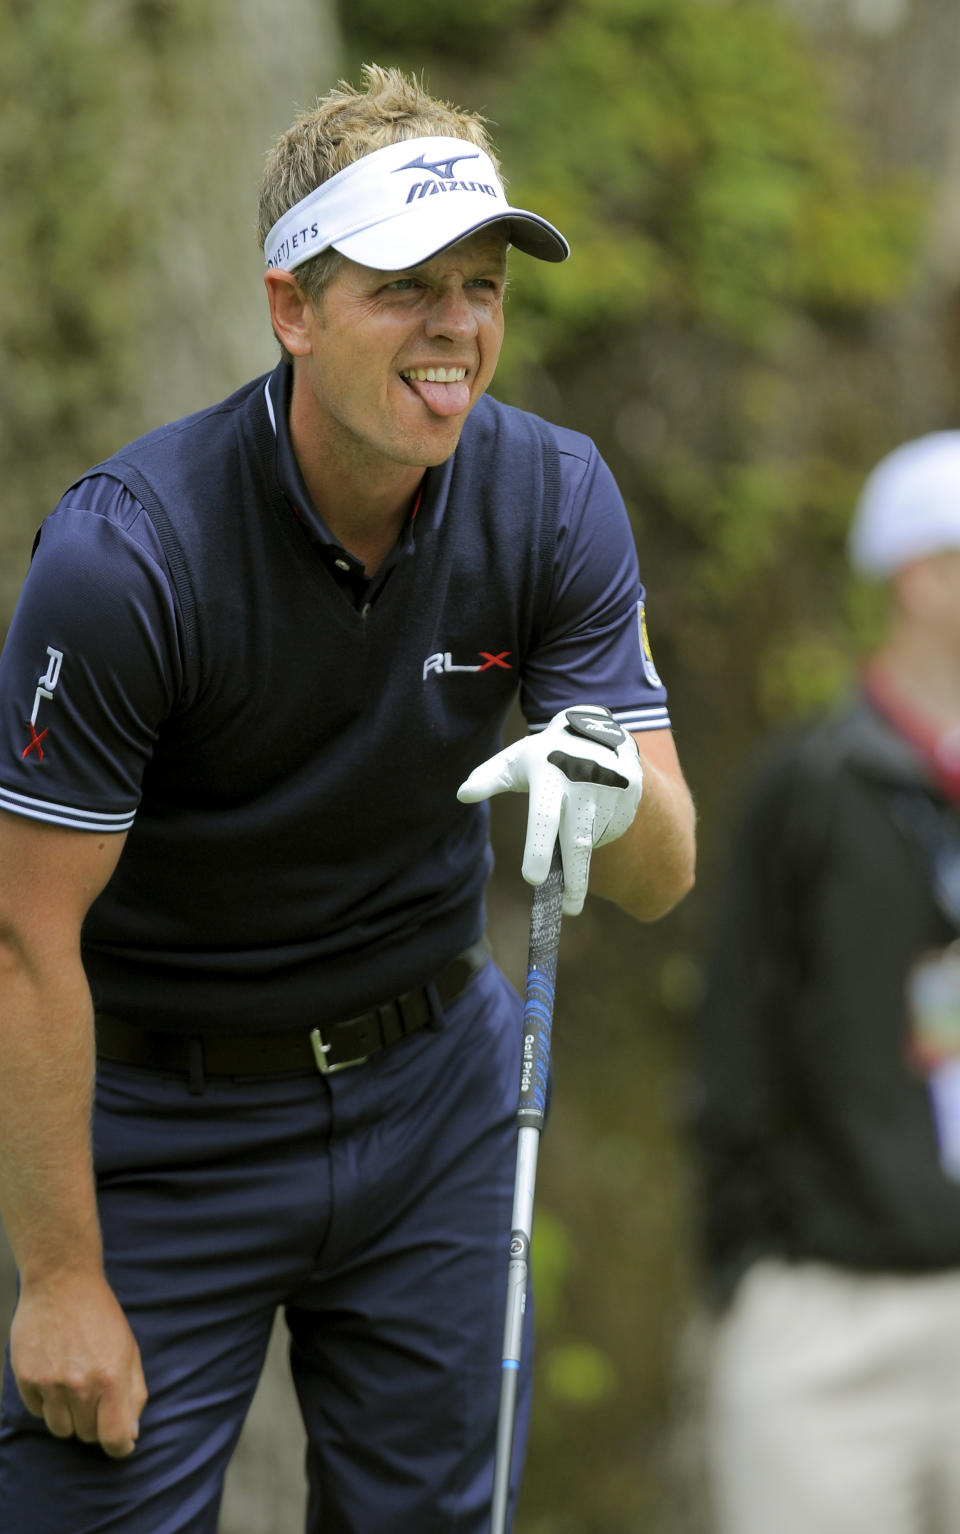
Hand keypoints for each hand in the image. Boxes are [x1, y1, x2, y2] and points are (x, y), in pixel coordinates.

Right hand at [10, 1269, 147, 1457]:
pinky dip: (47, 1402)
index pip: (116, 1439)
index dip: (120, 1446)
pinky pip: (38, 1412)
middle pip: (87, 1436)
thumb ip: (134, 1393)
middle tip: (95, 1394)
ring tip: (74, 1384)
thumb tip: (132, 1434)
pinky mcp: (26, 1379)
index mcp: (112, 1378)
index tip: (120, 1441)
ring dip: (70, 1415)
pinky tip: (54, 1374)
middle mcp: (80, 1386)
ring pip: (61, 1430)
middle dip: (95, 1422)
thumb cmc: (100, 1315)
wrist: (61, 1281)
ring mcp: (50, 1384)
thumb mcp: (128, 1349)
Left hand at [458, 705, 642, 914]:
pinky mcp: (629, 797)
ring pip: (593, 839)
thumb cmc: (546, 753)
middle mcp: (583, 784)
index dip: (539, 848)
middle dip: (574, 880)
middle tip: (567, 908)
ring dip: (580, 854)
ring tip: (572, 840)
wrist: (597, 728)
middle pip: (578, 842)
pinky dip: (597, 834)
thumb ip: (488, 778)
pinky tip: (592, 814)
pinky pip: (610, 830)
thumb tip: (462, 794)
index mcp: (549, 777)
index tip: (534, 879)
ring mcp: (610, 791)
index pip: (544, 817)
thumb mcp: (516, 760)